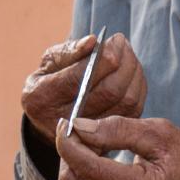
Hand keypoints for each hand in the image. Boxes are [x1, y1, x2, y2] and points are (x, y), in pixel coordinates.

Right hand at [21, 33, 147, 143]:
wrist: (50, 119)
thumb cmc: (50, 82)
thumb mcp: (49, 64)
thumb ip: (69, 52)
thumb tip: (93, 42)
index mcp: (41, 98)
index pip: (79, 79)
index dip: (104, 58)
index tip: (115, 40)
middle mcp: (63, 122)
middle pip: (109, 91)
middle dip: (124, 63)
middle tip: (123, 44)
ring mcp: (87, 136)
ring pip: (126, 101)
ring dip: (134, 73)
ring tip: (127, 55)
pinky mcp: (108, 139)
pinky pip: (134, 110)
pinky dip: (138, 87)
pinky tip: (131, 72)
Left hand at [55, 115, 179, 179]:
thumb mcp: (160, 133)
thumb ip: (118, 129)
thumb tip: (79, 127)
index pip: (85, 167)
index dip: (67, 143)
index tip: (66, 123)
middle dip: (68, 155)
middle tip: (81, 135)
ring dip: (71, 171)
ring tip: (89, 152)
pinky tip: (93, 171)